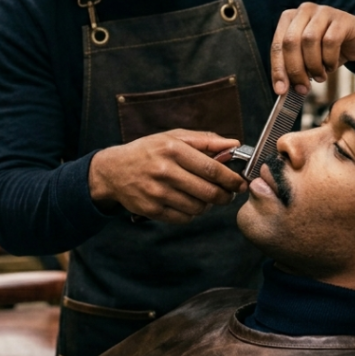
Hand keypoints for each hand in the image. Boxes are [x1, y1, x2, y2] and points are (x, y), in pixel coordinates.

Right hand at [88, 129, 247, 223]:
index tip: (241, 183)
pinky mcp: (151, 209)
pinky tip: (187, 203)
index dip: (231, 179)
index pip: (212, 169)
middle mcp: (164, 171)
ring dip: (207, 205)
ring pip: (197, 207)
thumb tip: (235, 144)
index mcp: (172, 149)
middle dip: (225, 196)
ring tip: (204, 196)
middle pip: (208, 192)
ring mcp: (157, 192)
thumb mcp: (173, 137)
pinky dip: (191, 214)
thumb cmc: (148, 151)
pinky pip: (183, 218)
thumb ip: (205, 140)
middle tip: (228, 194)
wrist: (113, 170)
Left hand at [271, 4, 354, 94]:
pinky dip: (329, 59)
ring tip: (320, 77)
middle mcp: (304, 10)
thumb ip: (293, 69)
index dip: (278, 69)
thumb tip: (282, 90)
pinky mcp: (342, 19)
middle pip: (291, 41)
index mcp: (289, 18)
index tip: (281, 90)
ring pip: (309, 40)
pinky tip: (331, 67)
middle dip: (295, 69)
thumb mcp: (306, 58)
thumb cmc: (327, 50)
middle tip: (303, 88)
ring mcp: (323, 12)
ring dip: (313, 65)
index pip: (277, 45)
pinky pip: (330, 41)